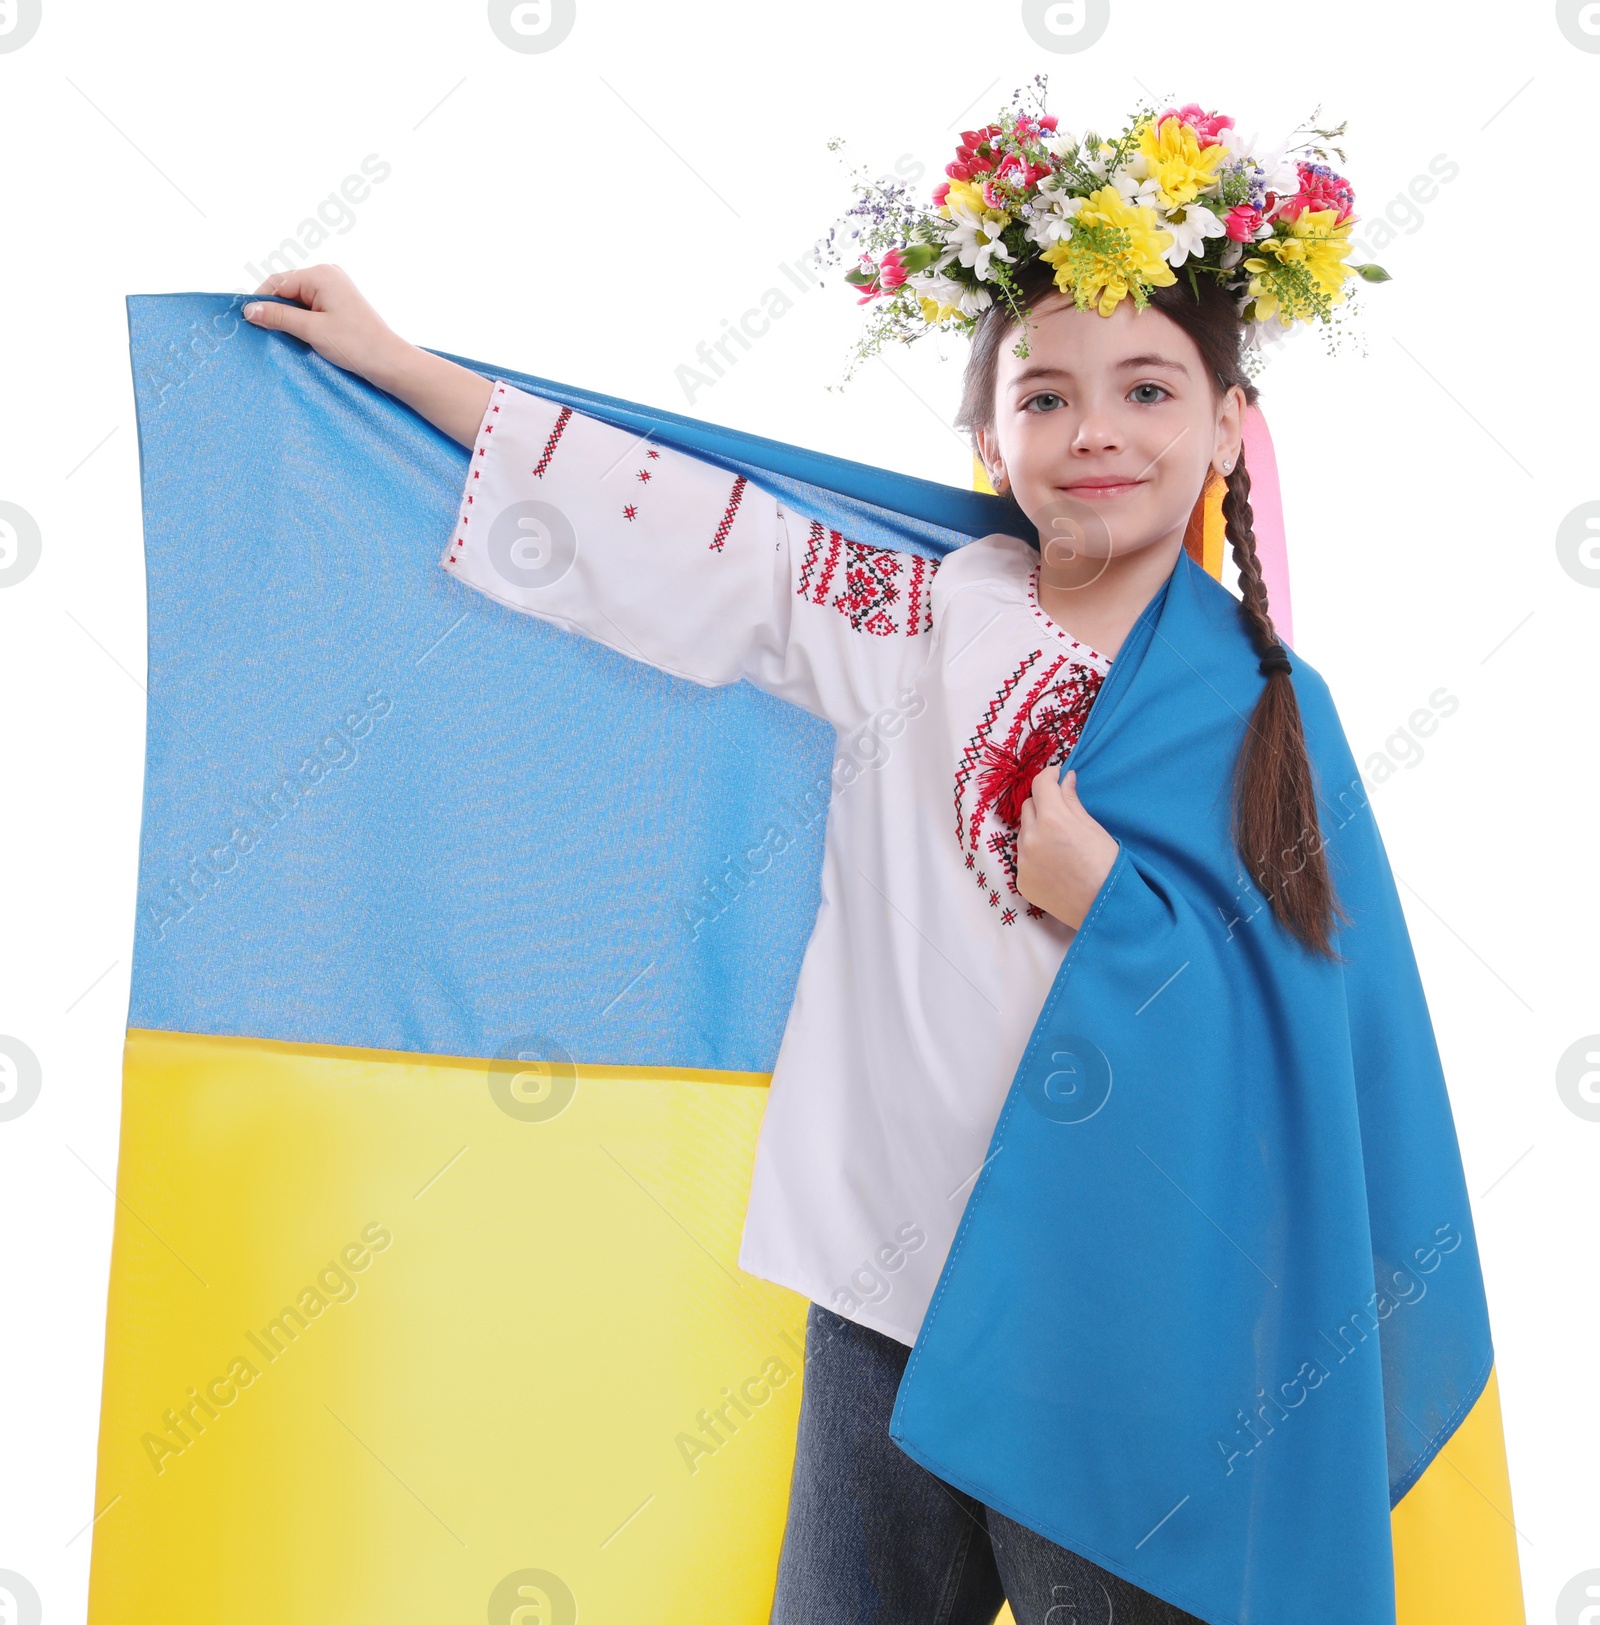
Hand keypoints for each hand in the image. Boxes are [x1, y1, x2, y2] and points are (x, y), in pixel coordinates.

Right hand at [243, 264, 404, 384]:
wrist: (391, 362)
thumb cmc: (357, 345)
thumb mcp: (312, 331)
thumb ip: (279, 318)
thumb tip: (249, 310)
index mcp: (320, 274)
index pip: (277, 282)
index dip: (261, 301)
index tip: (248, 322)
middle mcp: (327, 274)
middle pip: (286, 289)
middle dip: (275, 310)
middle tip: (264, 333)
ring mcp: (335, 287)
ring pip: (297, 299)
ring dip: (289, 317)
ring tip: (286, 337)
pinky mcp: (339, 302)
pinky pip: (311, 307)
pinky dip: (302, 320)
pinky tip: (300, 335)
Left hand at [1015, 767, 1119, 929]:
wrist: (1105, 908)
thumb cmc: (1108, 866)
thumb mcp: (1094, 828)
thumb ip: (1073, 801)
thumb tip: (1065, 779)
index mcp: (1053, 820)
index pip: (1040, 784)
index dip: (1050, 776)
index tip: (1057, 776)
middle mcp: (1031, 838)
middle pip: (1029, 806)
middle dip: (1044, 804)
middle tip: (1062, 812)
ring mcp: (1023, 861)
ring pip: (1024, 833)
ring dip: (1038, 830)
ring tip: (1061, 844)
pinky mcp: (1021, 880)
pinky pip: (1024, 858)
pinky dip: (1036, 856)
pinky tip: (1055, 865)